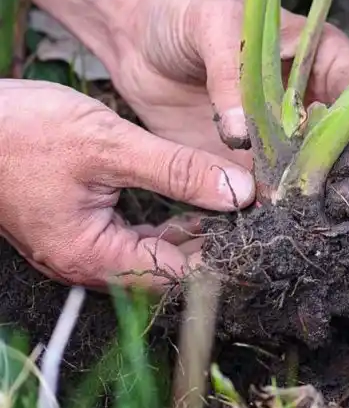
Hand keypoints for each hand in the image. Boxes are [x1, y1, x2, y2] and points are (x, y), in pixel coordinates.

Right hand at [0, 81, 253, 288]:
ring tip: (234, 202)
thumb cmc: (28, 132)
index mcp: (92, 257)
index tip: (262, 228)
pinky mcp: (79, 223)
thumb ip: (177, 171)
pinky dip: (165, 217)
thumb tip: (239, 194)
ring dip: (191, 228)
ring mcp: (80, 245)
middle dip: (212, 241)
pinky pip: (133, 233)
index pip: (177, 275)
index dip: (223, 253)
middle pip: (166, 268)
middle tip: (255, 211)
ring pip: (151, 249)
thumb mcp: (112, 146)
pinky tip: (191, 196)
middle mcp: (86, 262)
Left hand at [113, 0, 348, 206]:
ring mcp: (282, 134)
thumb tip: (241, 134)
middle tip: (323, 199)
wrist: (136, 33)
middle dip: (348, 175)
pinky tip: (261, 225)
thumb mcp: (210, 25)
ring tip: (294, 218)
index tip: (344, 159)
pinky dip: (273, 211)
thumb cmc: (184, 11)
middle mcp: (310, 98)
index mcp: (320, 54)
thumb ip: (230, 75)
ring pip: (318, 175)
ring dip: (314, 199)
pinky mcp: (248, 161)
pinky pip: (271, 192)